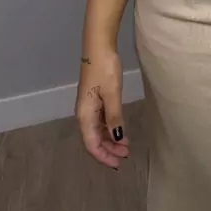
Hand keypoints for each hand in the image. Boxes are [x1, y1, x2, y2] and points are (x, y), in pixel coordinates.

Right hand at [75, 49, 129, 169]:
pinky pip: (100, 121)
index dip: (104, 156)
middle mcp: (84, 114)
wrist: (98, 48)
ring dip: (110, 139)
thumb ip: (114, 118)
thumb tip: (118, 139)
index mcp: (84, 115)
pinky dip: (110, 128)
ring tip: (126, 145)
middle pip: (94, 139)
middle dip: (109, 149)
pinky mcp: (95, 99)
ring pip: (97, 131)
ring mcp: (89, 106)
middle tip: (127, 154)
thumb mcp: (112, 94)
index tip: (119, 163)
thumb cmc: (105, 70)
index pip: (91, 144)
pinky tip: (120, 130)